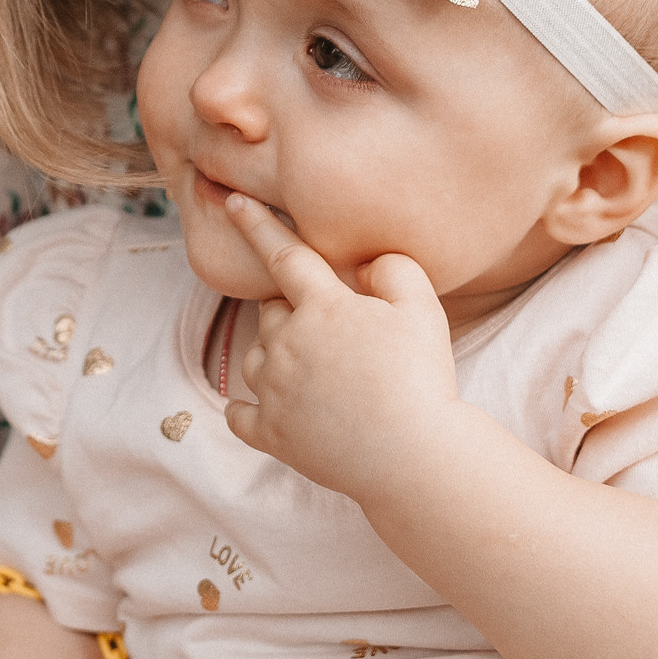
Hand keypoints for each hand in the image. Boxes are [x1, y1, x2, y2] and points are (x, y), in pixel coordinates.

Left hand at [220, 195, 461, 497]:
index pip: (284, 254)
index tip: (234, 202)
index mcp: (323, 307)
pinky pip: (240, 414)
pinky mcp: (271, 434)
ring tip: (315, 372)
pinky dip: (248, 409)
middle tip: (331, 332)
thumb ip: (393, 270)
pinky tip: (267, 409)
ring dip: (273, 355)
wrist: (413, 455)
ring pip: (255, 357)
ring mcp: (274, 391)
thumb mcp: (423, 309)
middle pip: (271, 311)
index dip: (258, 224)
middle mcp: (288, 344)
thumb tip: (364, 266)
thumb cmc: (423, 378)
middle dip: (291, 311)